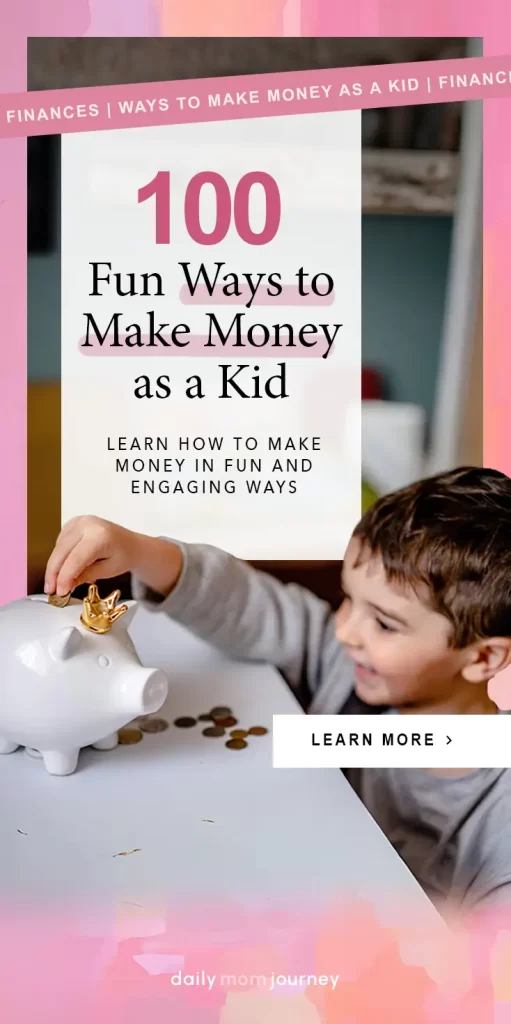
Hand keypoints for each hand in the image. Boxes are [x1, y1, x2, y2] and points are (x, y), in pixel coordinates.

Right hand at [44, 516, 181, 597]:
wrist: (131, 544)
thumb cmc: (123, 556)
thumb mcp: (107, 571)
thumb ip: (84, 576)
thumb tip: (63, 586)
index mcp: (100, 535)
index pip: (75, 559)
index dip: (64, 577)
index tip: (59, 592)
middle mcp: (87, 524)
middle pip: (62, 552)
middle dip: (54, 573)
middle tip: (51, 591)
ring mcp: (79, 521)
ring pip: (58, 547)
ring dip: (55, 567)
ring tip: (59, 583)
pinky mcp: (74, 522)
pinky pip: (60, 542)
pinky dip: (60, 556)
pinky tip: (66, 567)